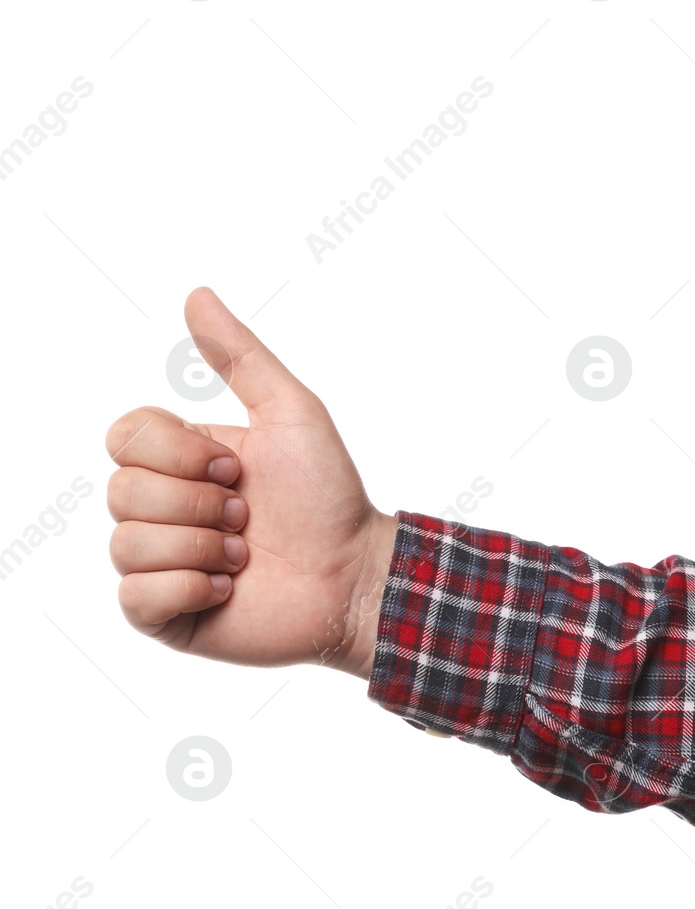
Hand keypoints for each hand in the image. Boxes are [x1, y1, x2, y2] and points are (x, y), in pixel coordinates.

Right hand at [105, 287, 397, 678]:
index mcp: (180, 460)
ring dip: (202, 548)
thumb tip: (197, 295)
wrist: (357, 574)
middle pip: (123, 490)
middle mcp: (163, 509)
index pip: (124, 436)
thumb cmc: (330, 498)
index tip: (238, 467)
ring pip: (126, 543)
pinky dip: (190, 588)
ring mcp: (160, 563)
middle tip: (248, 517)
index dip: (179, 452)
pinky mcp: (164, 614)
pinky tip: (231, 589)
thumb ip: (241, 357)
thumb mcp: (292, 413)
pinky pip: (134, 596)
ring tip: (246, 556)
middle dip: (200, 502)